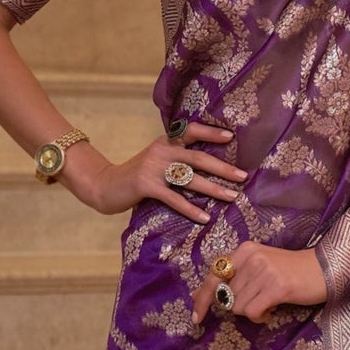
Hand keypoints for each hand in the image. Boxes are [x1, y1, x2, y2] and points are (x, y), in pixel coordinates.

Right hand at [72, 120, 247, 222]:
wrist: (106, 185)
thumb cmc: (137, 176)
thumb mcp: (156, 160)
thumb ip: (176, 158)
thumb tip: (207, 166)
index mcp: (165, 142)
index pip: (191, 131)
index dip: (211, 133)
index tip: (231, 137)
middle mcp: (161, 151)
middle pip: (197, 158)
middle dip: (222, 168)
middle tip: (243, 176)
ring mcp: (153, 168)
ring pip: (190, 179)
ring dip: (213, 189)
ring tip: (232, 197)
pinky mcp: (146, 186)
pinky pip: (174, 199)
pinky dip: (191, 209)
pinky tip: (205, 217)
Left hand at [191, 242, 328, 325]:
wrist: (323, 270)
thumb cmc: (290, 271)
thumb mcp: (259, 266)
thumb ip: (233, 277)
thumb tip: (198, 295)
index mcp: (244, 250)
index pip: (213, 275)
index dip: (202, 298)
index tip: (196, 317)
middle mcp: (252, 257)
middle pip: (227, 297)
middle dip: (240, 305)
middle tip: (259, 301)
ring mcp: (264, 271)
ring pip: (238, 307)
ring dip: (252, 311)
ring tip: (269, 303)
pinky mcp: (276, 287)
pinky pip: (253, 312)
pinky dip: (260, 317)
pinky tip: (272, 310)